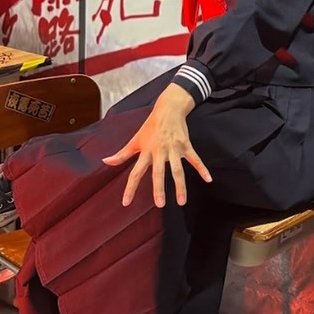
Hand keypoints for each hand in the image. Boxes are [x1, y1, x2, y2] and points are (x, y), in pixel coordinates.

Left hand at [103, 84, 211, 206]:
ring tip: (182, 201)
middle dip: (159, 188)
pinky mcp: (186, 145)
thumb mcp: (135, 139)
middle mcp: (159, 151)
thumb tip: (106, 161)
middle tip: (160, 204)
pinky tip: (208, 179)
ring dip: (181, 186)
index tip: (126, 203)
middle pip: (158, 172)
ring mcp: (174, 149)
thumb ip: (122, 154)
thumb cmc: (150, 126)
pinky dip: (202, 169)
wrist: (168, 108)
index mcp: (146, 151)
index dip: (130, 188)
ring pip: (178, 170)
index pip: (135, 173)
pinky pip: (195, 159)